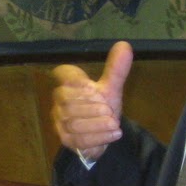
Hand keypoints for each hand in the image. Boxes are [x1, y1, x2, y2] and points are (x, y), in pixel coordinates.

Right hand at [51, 41, 133, 161]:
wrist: (101, 136)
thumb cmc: (102, 109)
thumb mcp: (110, 90)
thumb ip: (116, 70)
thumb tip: (125, 45)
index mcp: (70, 85)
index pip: (63, 73)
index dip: (74, 77)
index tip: (90, 85)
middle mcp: (60, 103)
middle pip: (68, 102)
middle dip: (92, 107)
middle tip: (109, 109)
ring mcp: (61, 123)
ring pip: (74, 123)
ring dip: (97, 123)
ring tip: (114, 123)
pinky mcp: (66, 140)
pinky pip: (80, 139)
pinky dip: (99, 136)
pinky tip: (114, 133)